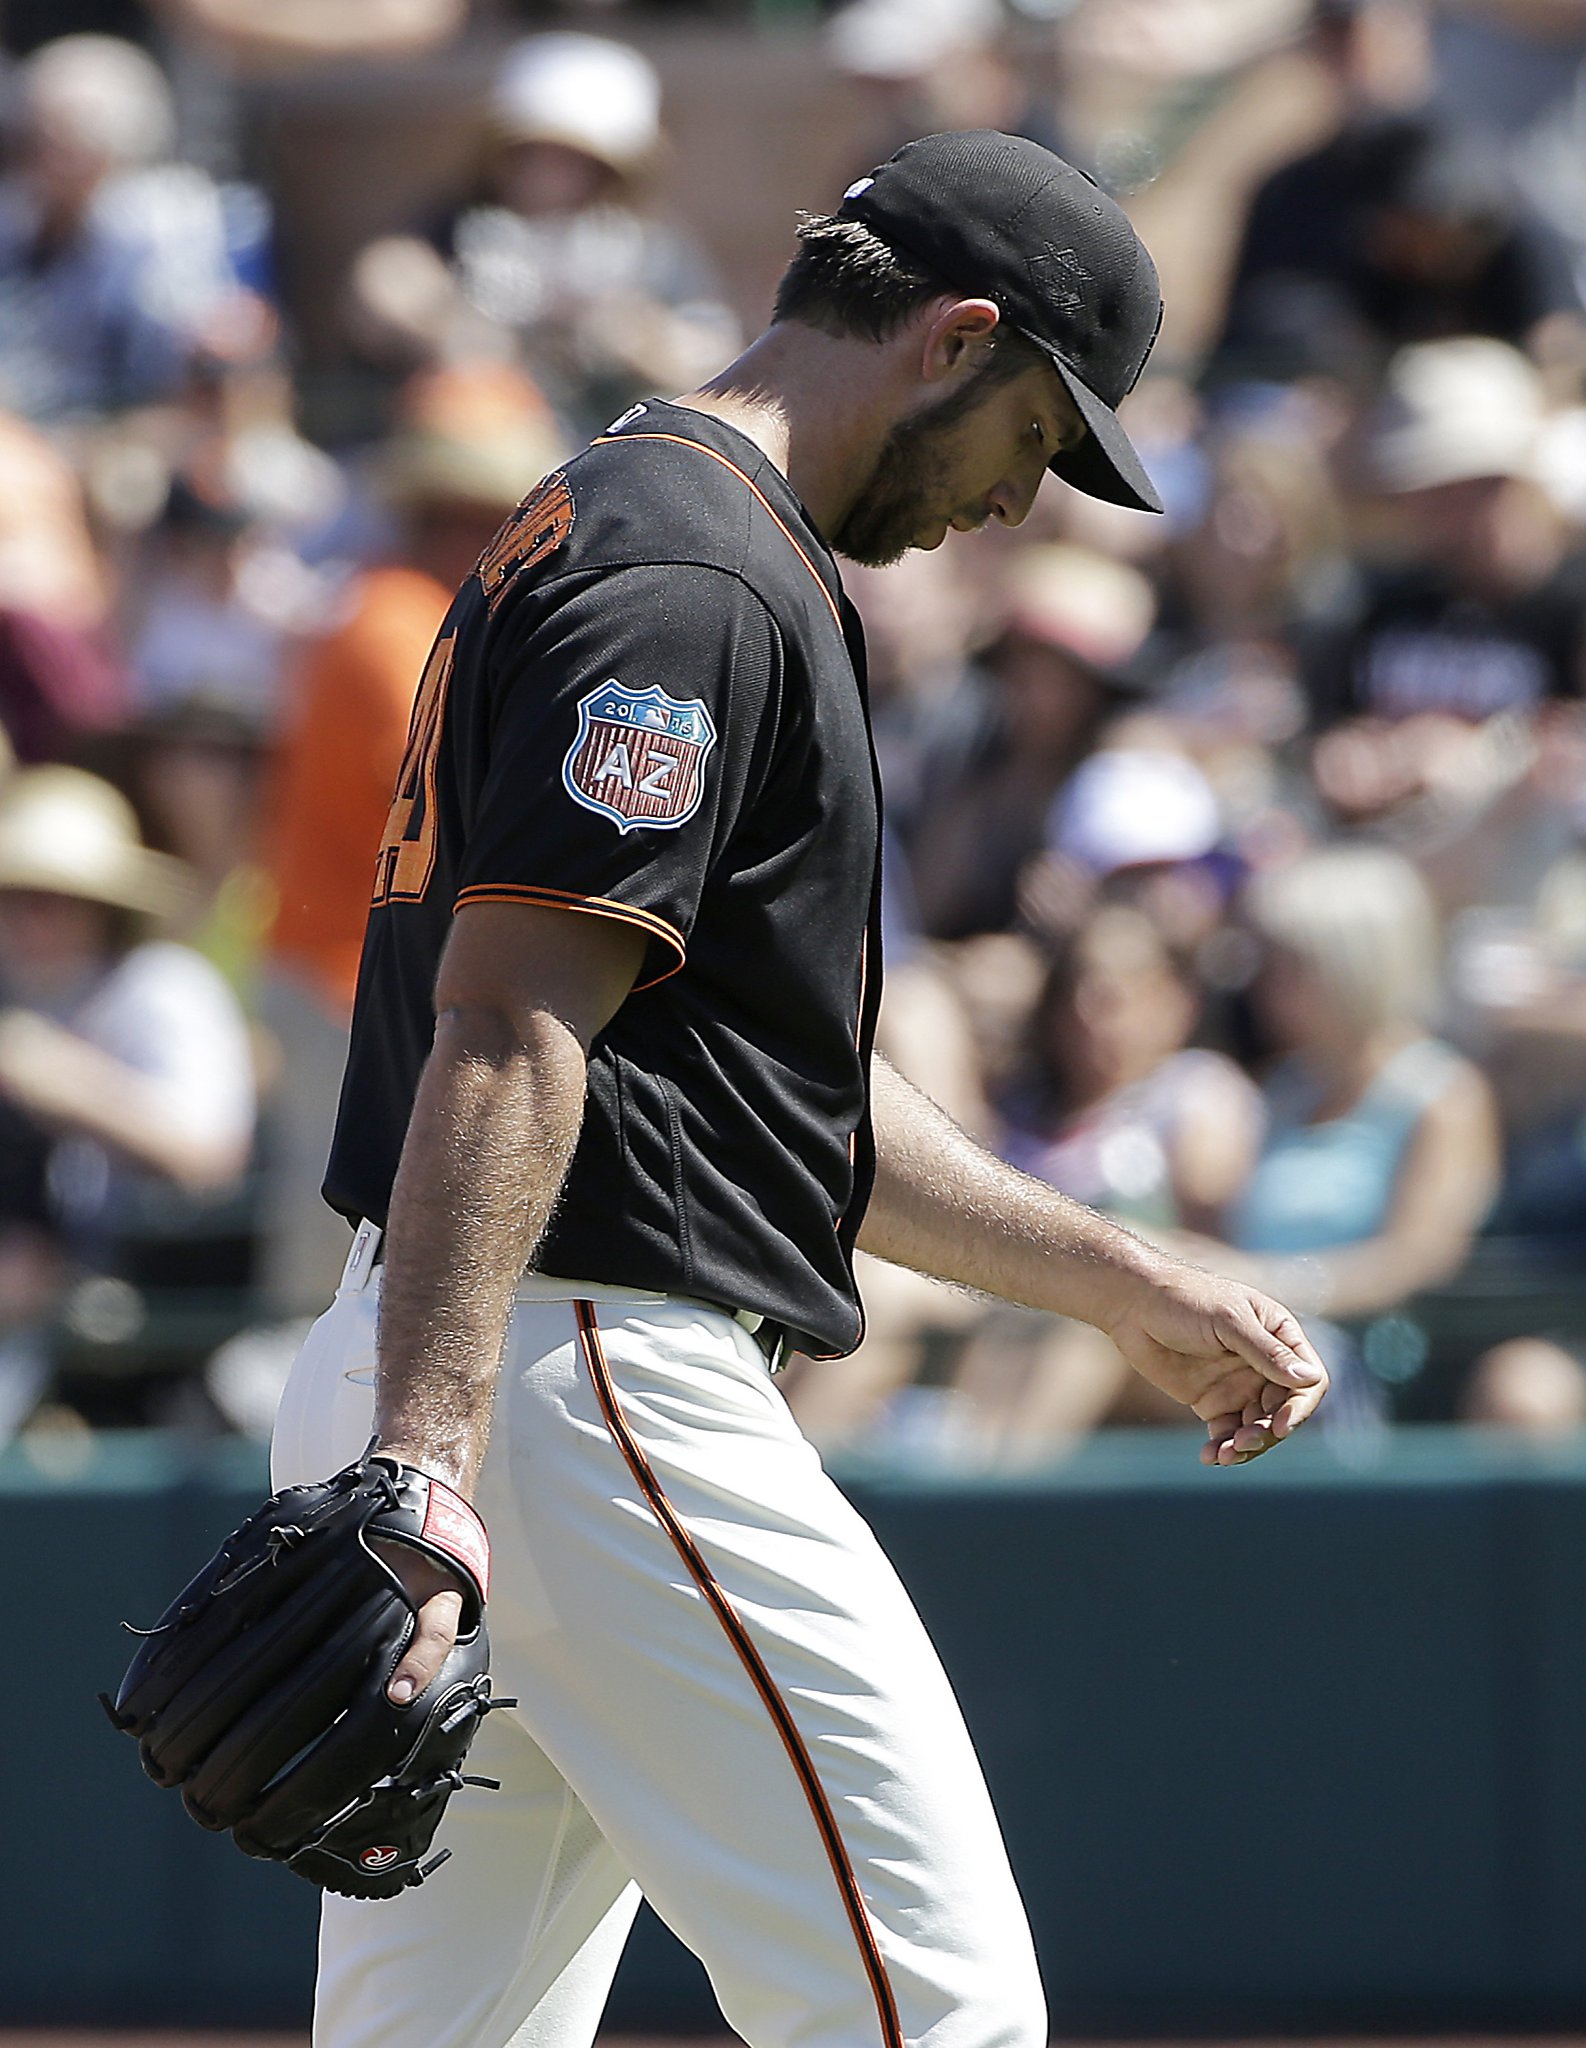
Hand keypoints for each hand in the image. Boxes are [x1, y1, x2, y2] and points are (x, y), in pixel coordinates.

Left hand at [1101, 1257, 1328, 1464]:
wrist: (1132, 1305)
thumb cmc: (1183, 1299)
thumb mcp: (1228, 1321)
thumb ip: (1266, 1351)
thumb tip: (1309, 1379)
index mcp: (1279, 1336)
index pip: (1308, 1381)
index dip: (1299, 1408)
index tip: (1279, 1426)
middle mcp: (1264, 1364)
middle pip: (1283, 1412)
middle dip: (1268, 1432)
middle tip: (1242, 1442)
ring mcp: (1239, 1385)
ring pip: (1257, 1427)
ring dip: (1247, 1446)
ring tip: (1225, 1455)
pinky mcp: (1212, 1402)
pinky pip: (1227, 1433)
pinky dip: (1223, 1447)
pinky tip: (1210, 1457)